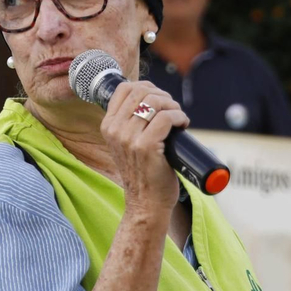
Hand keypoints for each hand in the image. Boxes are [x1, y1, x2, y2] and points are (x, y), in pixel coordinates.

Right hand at [100, 81, 187, 216]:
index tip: (159, 98)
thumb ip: (130, 123)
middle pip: (141, 91)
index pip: (124, 88)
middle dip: (163, 96)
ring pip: (155, 102)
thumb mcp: (127, 144)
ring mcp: (129, 139)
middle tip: (173, 110)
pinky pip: (166, 118)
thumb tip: (152, 96)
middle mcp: (115, 130)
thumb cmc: (143, 173)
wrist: (146, 203)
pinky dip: (179, 117)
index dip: (146, 87)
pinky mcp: (147, 147)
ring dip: (173, 106)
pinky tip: (183, 124)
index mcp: (108, 126)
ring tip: (178, 118)